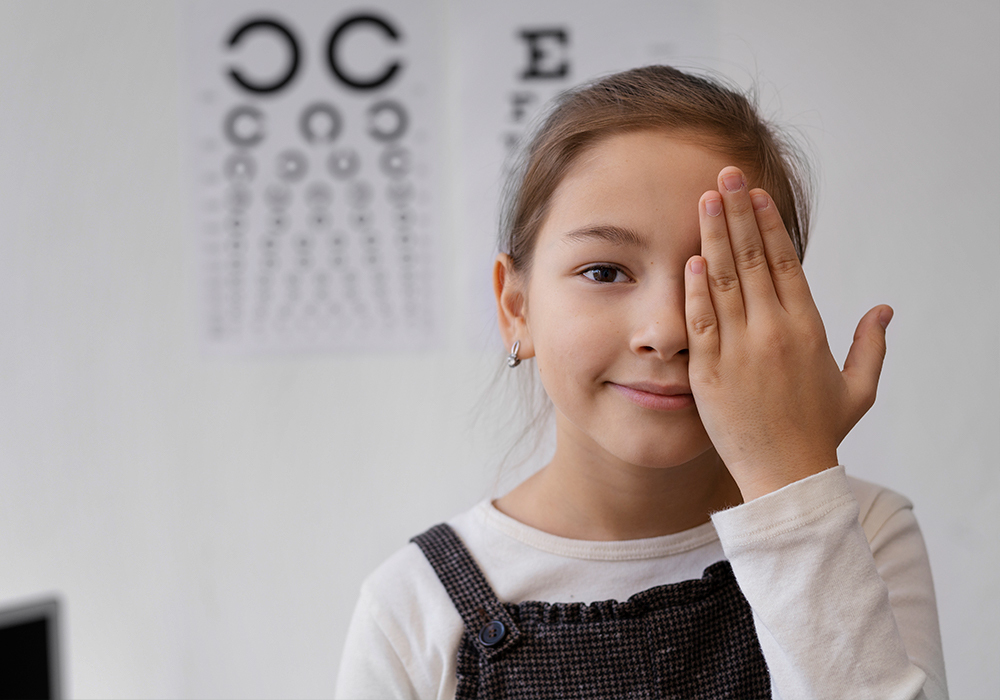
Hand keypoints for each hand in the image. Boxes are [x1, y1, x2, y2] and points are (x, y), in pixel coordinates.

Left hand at [684, 166, 891, 500]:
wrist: (786, 477)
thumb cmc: (819, 432)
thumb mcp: (857, 389)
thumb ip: (871, 346)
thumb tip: (886, 310)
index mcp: (807, 328)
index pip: (785, 263)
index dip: (768, 224)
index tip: (756, 194)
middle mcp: (773, 331)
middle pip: (751, 259)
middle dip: (738, 212)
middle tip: (724, 176)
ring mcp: (739, 350)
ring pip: (723, 281)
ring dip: (713, 236)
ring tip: (705, 200)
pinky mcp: (709, 371)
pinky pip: (700, 321)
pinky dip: (694, 289)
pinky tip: (690, 259)